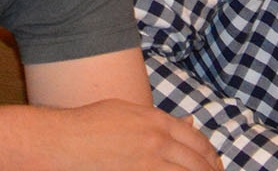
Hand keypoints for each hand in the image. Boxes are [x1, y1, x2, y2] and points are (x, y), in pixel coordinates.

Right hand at [41, 99, 221, 170]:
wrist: (63, 142)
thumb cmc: (89, 125)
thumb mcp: (127, 112)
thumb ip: (159, 121)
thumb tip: (190, 125)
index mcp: (156, 121)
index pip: (198, 142)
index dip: (210, 157)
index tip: (214, 166)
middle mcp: (158, 141)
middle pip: (199, 164)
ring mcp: (149, 163)